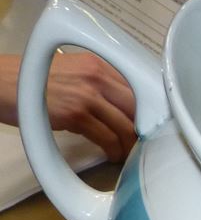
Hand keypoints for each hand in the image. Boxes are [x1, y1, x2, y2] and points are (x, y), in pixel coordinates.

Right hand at [0, 52, 137, 163]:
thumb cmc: (30, 81)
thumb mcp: (69, 73)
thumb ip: (96, 84)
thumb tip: (122, 106)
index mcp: (97, 64)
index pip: (138, 87)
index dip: (148, 109)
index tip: (150, 124)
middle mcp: (96, 76)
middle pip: (138, 107)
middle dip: (143, 128)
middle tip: (142, 142)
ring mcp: (87, 95)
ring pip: (126, 125)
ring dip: (130, 144)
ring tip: (127, 153)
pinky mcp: (75, 114)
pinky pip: (108, 138)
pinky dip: (114, 150)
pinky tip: (112, 155)